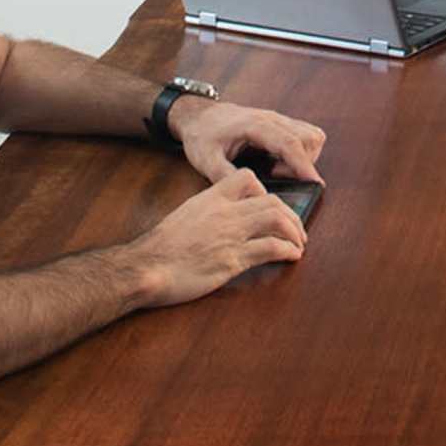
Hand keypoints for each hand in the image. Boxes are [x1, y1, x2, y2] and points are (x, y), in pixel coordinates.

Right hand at [124, 169, 308, 307]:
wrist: (146, 267)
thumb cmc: (160, 248)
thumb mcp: (184, 216)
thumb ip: (207, 212)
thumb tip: (221, 219)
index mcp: (210, 198)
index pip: (247, 178)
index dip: (265, 190)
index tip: (271, 205)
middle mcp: (224, 212)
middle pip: (272, 201)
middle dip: (291, 215)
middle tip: (296, 229)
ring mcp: (230, 235)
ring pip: (277, 220)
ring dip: (295, 232)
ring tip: (298, 243)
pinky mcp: (232, 260)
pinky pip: (270, 248)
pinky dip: (287, 251)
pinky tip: (292, 256)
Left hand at [170, 94, 325, 185]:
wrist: (199, 115)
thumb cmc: (202, 135)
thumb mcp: (206, 160)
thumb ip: (226, 177)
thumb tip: (252, 195)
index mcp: (254, 125)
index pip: (289, 143)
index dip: (303, 164)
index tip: (314, 183)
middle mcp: (271, 119)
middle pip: (308, 138)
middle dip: (303, 163)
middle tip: (277, 177)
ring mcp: (278, 119)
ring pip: (311, 136)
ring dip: (305, 157)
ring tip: (278, 170)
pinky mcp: (280, 124)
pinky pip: (305, 135)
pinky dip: (301, 152)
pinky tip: (279, 162)